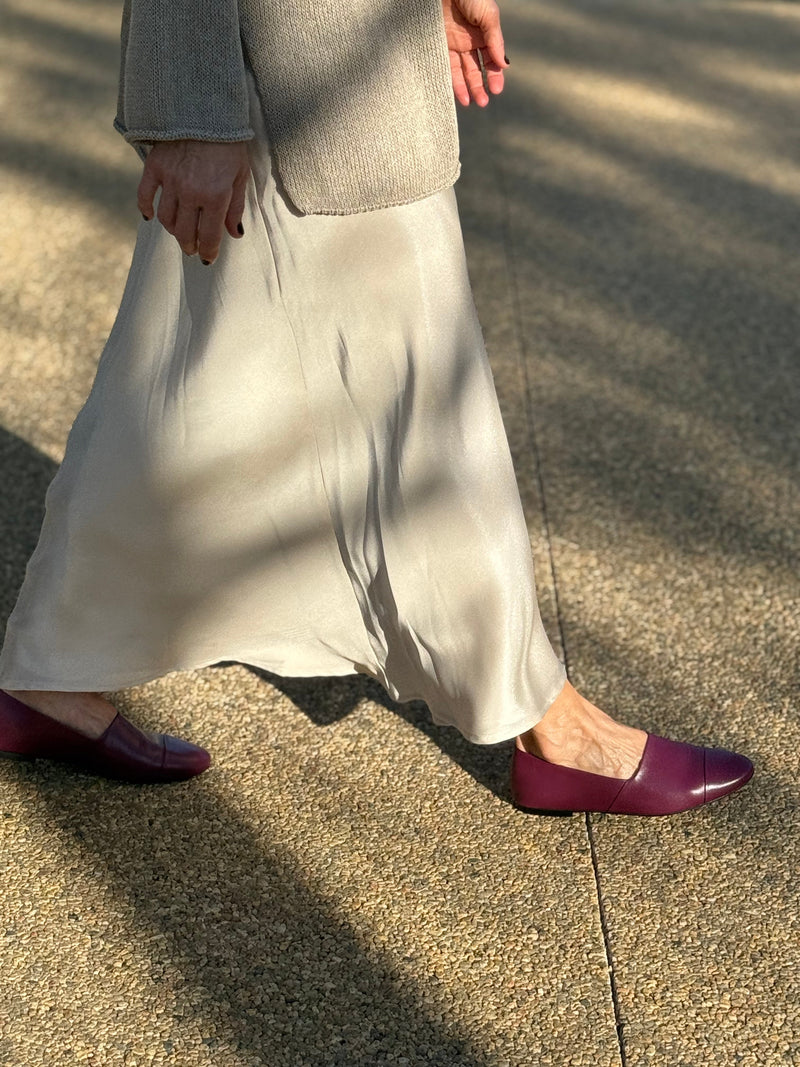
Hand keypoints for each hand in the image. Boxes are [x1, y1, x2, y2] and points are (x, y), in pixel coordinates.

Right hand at [137, 140, 250, 263]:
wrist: (206, 109)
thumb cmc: (229, 144)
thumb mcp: (240, 176)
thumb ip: (235, 207)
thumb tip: (234, 234)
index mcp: (215, 196)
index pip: (209, 236)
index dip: (209, 251)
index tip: (208, 258)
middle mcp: (191, 193)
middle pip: (185, 232)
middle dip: (190, 245)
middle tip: (192, 249)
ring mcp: (170, 181)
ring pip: (166, 219)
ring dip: (173, 231)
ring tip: (179, 233)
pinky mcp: (155, 167)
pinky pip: (145, 196)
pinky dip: (146, 209)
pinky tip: (150, 217)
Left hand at [442, 0, 507, 106]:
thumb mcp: (489, 15)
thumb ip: (495, 40)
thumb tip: (504, 65)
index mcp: (484, 33)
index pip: (491, 59)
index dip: (495, 74)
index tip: (497, 89)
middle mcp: (469, 41)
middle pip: (476, 68)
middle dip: (481, 85)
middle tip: (484, 102)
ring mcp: (454, 44)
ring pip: (462, 71)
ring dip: (467, 88)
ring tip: (472, 103)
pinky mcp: (439, 46)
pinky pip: (446, 67)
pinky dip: (452, 81)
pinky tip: (458, 94)